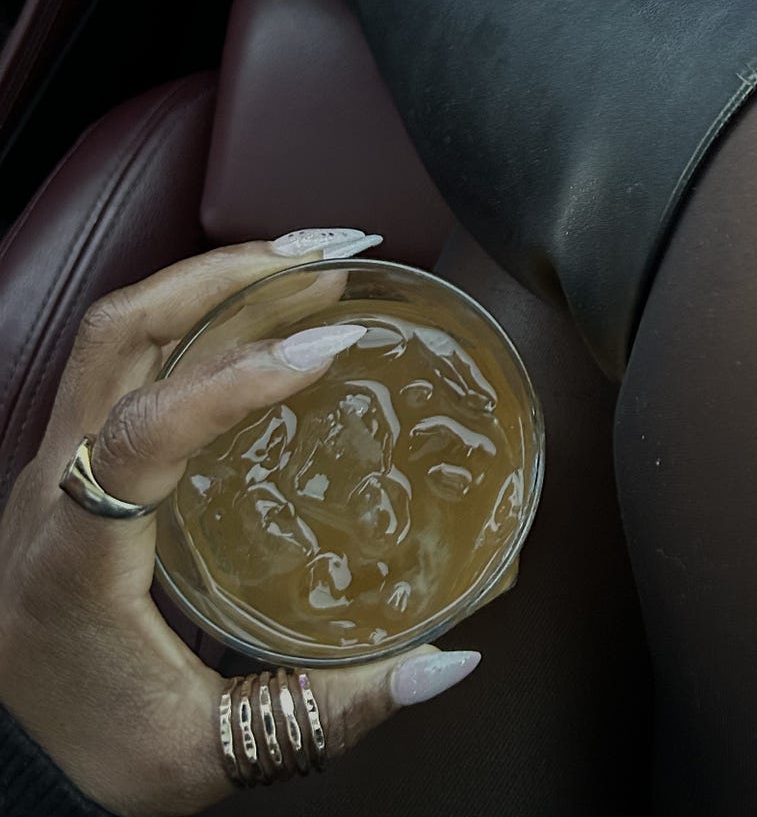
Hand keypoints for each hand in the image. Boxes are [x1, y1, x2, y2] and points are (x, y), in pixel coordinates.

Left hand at [0, 236, 480, 816]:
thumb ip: (336, 709)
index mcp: (77, 554)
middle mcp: (52, 487)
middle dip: (231, 274)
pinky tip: (269, 317)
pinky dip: (200, 314)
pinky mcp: (72, 465)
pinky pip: (128, 358)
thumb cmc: (94, 758)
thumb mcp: (217, 751)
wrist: (2, 766)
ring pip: (120, 330)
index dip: (240, 379)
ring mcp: (54, 466)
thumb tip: (448, 662)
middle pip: (122, 332)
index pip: (146, 429)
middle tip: (336, 255)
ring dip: (215, 279)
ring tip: (315, 261)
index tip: (330, 346)